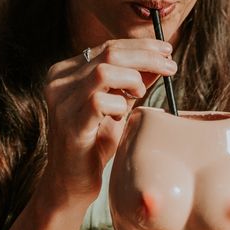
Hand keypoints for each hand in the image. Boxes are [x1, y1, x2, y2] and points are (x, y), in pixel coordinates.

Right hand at [39, 38, 176, 205]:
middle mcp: (58, 83)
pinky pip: (99, 102)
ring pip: (104, 72)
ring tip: (140, 94)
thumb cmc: (94, 143)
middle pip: (109, 54)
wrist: (71, 183)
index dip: (141, 46)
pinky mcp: (70, 125)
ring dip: (132, 80)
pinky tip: (122, 115)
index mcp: (66, 72)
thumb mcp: (116, 105)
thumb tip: (160, 59)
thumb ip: (131, 82)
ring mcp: (61, 103)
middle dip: (146, 57)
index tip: (166, 51)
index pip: (108, 47)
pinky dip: (120, 104)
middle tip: (170, 67)